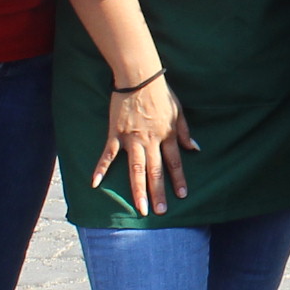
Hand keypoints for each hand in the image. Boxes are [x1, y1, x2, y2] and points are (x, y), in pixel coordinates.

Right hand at [97, 73, 194, 214]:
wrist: (138, 77)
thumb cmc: (160, 92)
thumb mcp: (178, 111)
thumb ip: (184, 131)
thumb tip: (194, 148)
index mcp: (166, 135)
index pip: (174, 162)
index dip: (179, 179)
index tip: (182, 195)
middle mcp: (150, 141)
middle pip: (155, 171)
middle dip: (158, 193)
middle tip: (160, 212)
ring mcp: (131, 139)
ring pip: (135, 169)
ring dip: (138, 190)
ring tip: (140, 208)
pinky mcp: (115, 134)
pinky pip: (108, 155)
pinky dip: (100, 169)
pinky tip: (95, 184)